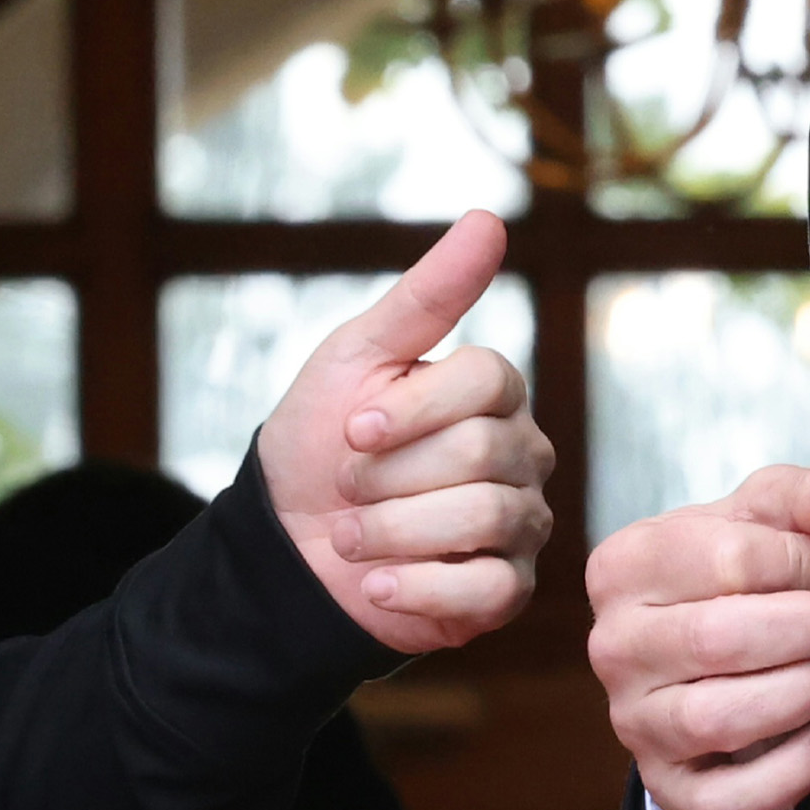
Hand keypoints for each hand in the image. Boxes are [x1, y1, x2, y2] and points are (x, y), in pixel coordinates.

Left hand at [259, 210, 555, 653]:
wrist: (287, 542)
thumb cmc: (323, 437)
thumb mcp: (359, 356)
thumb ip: (428, 293)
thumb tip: (488, 218)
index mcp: (493, 391)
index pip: (486, 380)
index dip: (410, 409)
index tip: (352, 428)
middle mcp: (523, 453)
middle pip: (482, 453)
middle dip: (391, 476)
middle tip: (347, 486)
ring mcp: (522, 524)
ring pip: (485, 519)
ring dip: (392, 531)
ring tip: (351, 536)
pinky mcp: (507, 591)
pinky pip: (489, 590)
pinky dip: (417, 589)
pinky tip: (377, 586)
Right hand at [586, 464, 809, 809]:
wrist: (701, 645)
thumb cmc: (733, 570)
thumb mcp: (766, 517)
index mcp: (626, 564)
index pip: (727, 559)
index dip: (808, 564)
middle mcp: (614, 644)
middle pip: (720, 639)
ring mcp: (632, 720)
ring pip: (718, 719)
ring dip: (804, 694)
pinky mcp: (664, 784)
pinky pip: (720, 800)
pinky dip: (787, 778)